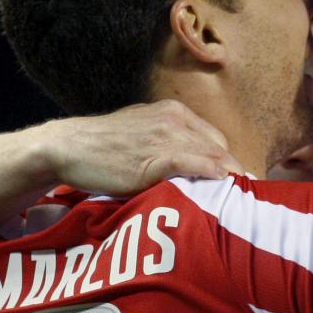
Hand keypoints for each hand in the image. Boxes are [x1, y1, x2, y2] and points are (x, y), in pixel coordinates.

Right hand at [35, 99, 243, 192]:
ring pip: (211, 156)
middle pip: (219, 147)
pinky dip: (212, 173)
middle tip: (244, 196)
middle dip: (233, 171)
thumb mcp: (141, 130)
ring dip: (228, 177)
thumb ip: (167, 140)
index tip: (237, 182)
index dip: (227, 161)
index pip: (215, 138)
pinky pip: (194, 164)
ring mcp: (165, 137)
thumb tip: (192, 163)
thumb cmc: (103, 145)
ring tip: (238, 200)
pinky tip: (221, 185)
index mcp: (173, 112)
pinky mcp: (155, 157)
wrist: (68, 146)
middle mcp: (173, 120)